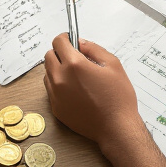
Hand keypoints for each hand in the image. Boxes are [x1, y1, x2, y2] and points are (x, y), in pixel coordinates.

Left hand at [44, 34, 145, 157]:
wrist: (116, 128)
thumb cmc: (118, 98)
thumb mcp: (113, 65)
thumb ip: (93, 49)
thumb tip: (80, 43)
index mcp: (74, 65)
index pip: (58, 42)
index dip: (65, 38)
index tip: (70, 40)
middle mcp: (60, 78)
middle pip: (49, 56)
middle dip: (60, 53)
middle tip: (74, 58)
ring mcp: (55, 94)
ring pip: (48, 73)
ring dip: (58, 69)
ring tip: (76, 76)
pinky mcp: (55, 108)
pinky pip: (50, 89)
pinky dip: (59, 85)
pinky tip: (75, 90)